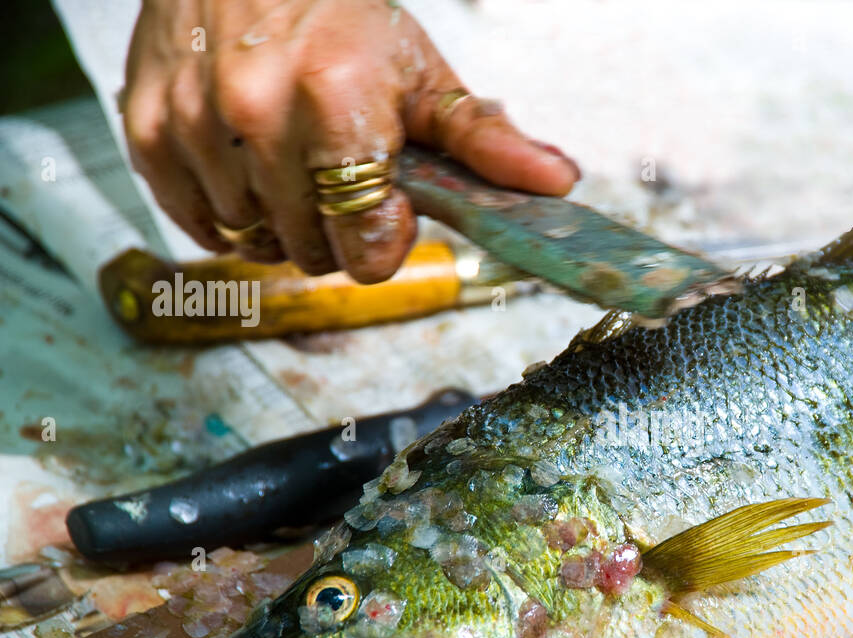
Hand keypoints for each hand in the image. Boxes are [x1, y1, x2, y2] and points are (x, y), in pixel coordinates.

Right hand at [122, 0, 578, 281]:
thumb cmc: (338, 17)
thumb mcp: (422, 75)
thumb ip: (485, 141)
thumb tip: (555, 181)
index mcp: (338, 100)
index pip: (367, 244)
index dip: (384, 237)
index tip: (387, 208)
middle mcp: (259, 112)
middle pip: (312, 251)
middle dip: (336, 230)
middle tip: (339, 177)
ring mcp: (196, 124)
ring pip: (255, 240)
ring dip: (281, 220)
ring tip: (292, 163)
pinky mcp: (149, 131)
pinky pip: (197, 224)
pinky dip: (227, 213)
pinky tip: (248, 170)